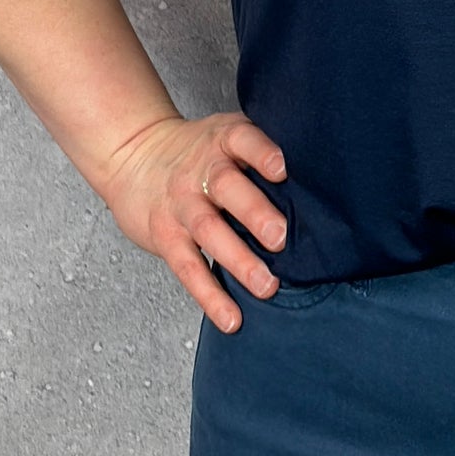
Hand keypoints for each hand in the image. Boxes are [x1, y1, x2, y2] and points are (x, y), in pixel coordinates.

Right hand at [98, 110, 289, 332]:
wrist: (133, 156)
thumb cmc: (198, 153)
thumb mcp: (226, 137)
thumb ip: (262, 153)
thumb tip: (321, 184)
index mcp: (223, 141)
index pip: (242, 140)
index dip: (261, 152)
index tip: (282, 169)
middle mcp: (201, 171)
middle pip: (226, 187)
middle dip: (255, 213)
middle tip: (281, 238)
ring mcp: (182, 205)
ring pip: (209, 230)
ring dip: (239, 260)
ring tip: (267, 286)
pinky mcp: (166, 237)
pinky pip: (188, 268)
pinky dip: (210, 296)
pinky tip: (231, 318)